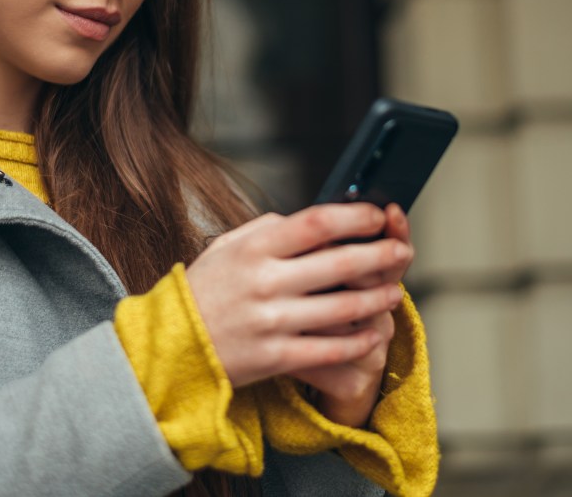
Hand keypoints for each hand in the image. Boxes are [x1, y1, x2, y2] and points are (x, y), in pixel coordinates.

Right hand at [185, 203, 409, 388]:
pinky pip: (330, 349)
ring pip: (343, 308)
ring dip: (377, 299)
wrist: (169, 348)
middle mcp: (265, 281)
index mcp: (254, 248)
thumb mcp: (226, 248)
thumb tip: (314, 221)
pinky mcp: (276, 357)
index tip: (376, 215)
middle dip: (381, 255)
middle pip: (340, 262)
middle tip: (402, 251)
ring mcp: (272, 321)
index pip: (317, 222)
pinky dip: (357, 342)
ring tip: (394, 291)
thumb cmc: (202, 293)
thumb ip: (267, 229)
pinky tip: (371, 334)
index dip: (355, 216)